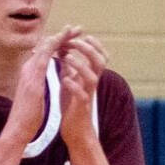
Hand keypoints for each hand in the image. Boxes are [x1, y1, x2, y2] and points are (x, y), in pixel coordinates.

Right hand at [3, 27, 72, 146]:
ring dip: (59, 37)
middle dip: (61, 36)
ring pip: (44, 48)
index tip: (71, 36)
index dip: (58, 43)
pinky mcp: (32, 79)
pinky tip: (61, 41)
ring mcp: (29, 73)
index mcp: (31, 73)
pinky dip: (52, 48)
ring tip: (71, 29)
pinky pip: (42, 58)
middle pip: (45, 46)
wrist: (18, 128)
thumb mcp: (34, 96)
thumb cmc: (27, 115)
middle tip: (75, 27)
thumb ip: (36, 85)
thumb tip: (38, 81)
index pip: (45, 53)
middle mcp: (28, 69)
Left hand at [58, 30, 107, 146]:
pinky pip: (81, 95)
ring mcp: (88, 95)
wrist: (75, 129)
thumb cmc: (72, 104)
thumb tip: (64, 48)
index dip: (93, 43)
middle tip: (74, 42)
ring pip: (92, 77)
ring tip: (65, 57)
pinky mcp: (81, 107)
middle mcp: (91, 84)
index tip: (81, 35)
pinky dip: (73, 85)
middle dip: (88, 49)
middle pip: (100, 62)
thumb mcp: (69, 80)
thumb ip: (69, 66)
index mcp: (89, 76)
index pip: (100, 55)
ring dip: (80, 65)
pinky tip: (64, 80)